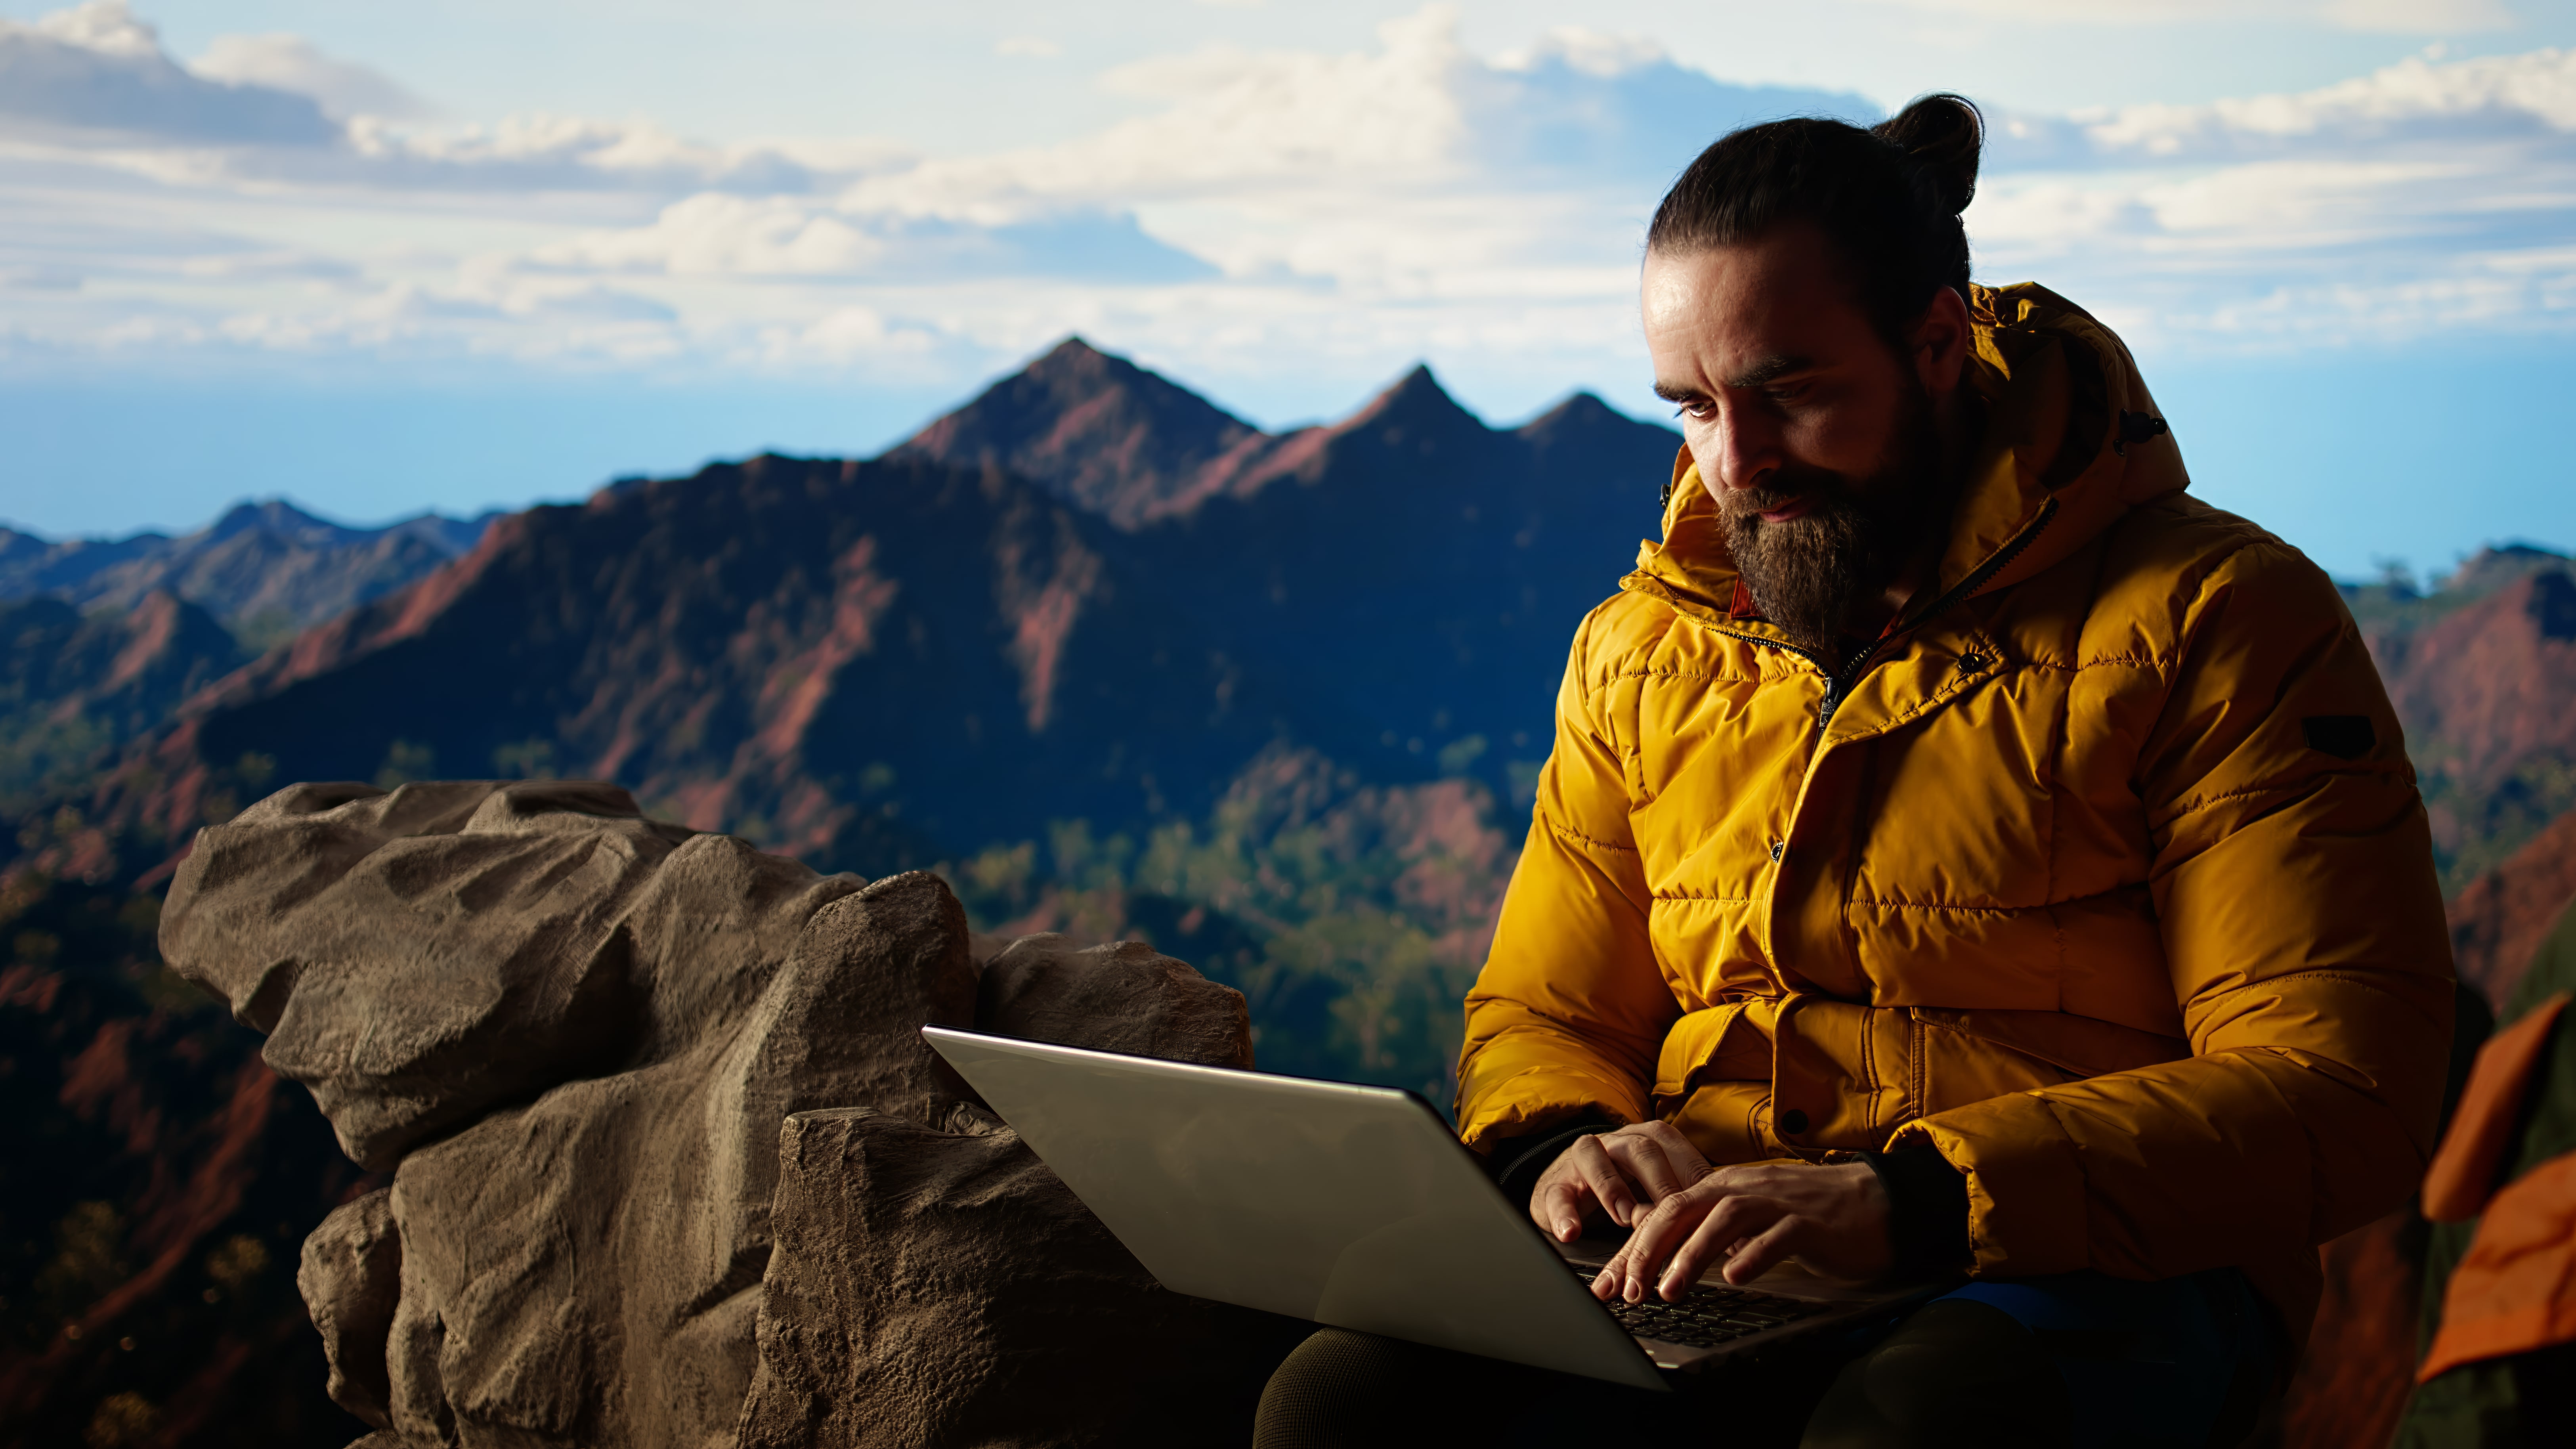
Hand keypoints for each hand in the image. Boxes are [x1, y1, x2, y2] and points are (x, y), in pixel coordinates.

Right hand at [1529, 1120, 1716, 1242]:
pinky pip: (1557, 1193)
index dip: (1698, 1182)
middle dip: (1661, 1184)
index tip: (1718, 1216)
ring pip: (1597, 1159)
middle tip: (1677, 1218)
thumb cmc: (1626, 1190)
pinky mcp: (1555, 1182)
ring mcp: (1584, 1159)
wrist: (1567, 1186)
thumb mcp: (1661, 1194)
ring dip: (1615, 1189)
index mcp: (1650, 1141)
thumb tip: (1742, 1244)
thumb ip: (1692, 1209)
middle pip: (1642, 1150)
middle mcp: (1617, 1141)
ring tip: (1627, 1219)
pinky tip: (1572, 1233)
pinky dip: (1564, 1213)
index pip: (1679, 1152)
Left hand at [1590, 1158, 1892, 1303]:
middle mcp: (1742, 1188)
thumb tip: (1664, 1261)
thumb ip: (1710, 1232)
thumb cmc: (1806, 1215)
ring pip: (1722, 1219)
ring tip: (1669, 1290)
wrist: (1873, 1202)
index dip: (1632, 1248)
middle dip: (1648, 1250)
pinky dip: (1752, 1255)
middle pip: (1682, 1209)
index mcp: (1722, 1186)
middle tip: (1628, 1288)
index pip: (1664, 1212)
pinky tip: (1734, 1276)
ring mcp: (1776, 1202)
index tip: (1608, 1283)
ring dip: (1691, 1255)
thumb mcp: (1749, 1219)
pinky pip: (1776, 1236)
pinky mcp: (1808, 1221)